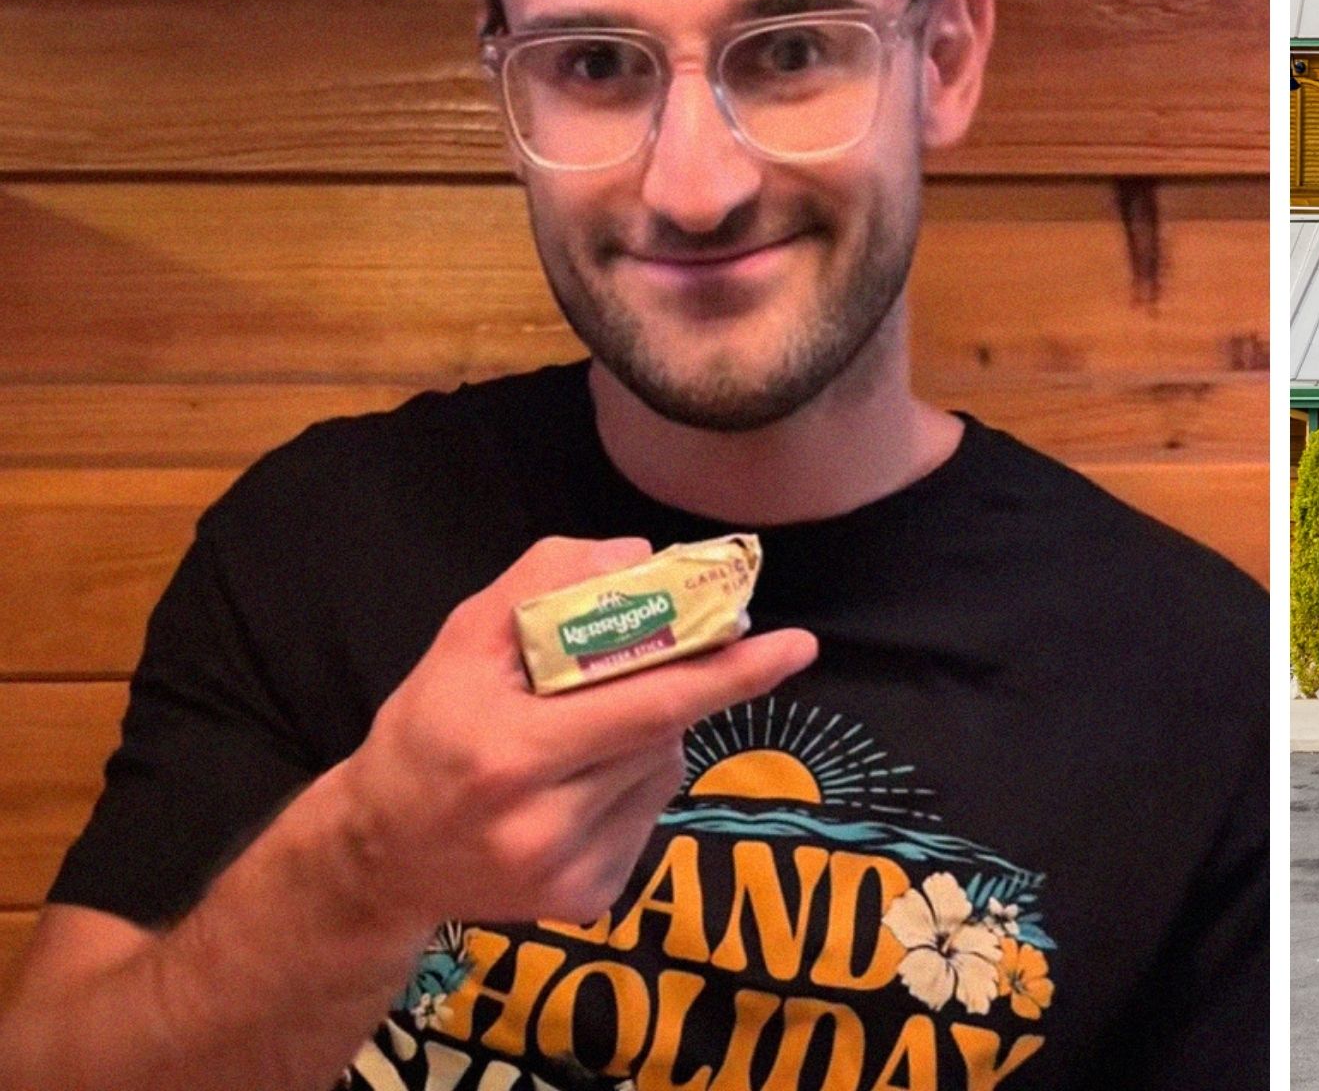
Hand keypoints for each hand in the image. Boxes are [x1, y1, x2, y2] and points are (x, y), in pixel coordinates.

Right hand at [327, 536, 818, 933]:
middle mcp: (544, 826)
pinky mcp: (589, 904)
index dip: (727, 673)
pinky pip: (648, 818)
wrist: (379, 858)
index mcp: (511, 754)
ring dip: (648, 739)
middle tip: (657, 663)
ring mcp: (570, 874)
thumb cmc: (424, 735)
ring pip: (663, 773)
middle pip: (663, 734)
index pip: (648, 705)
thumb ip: (541, 586)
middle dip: (670, 689)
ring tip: (581, 737)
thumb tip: (639, 558)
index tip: (796, 645)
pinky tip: (577, 787)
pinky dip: (632, 787)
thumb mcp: (460, 644)